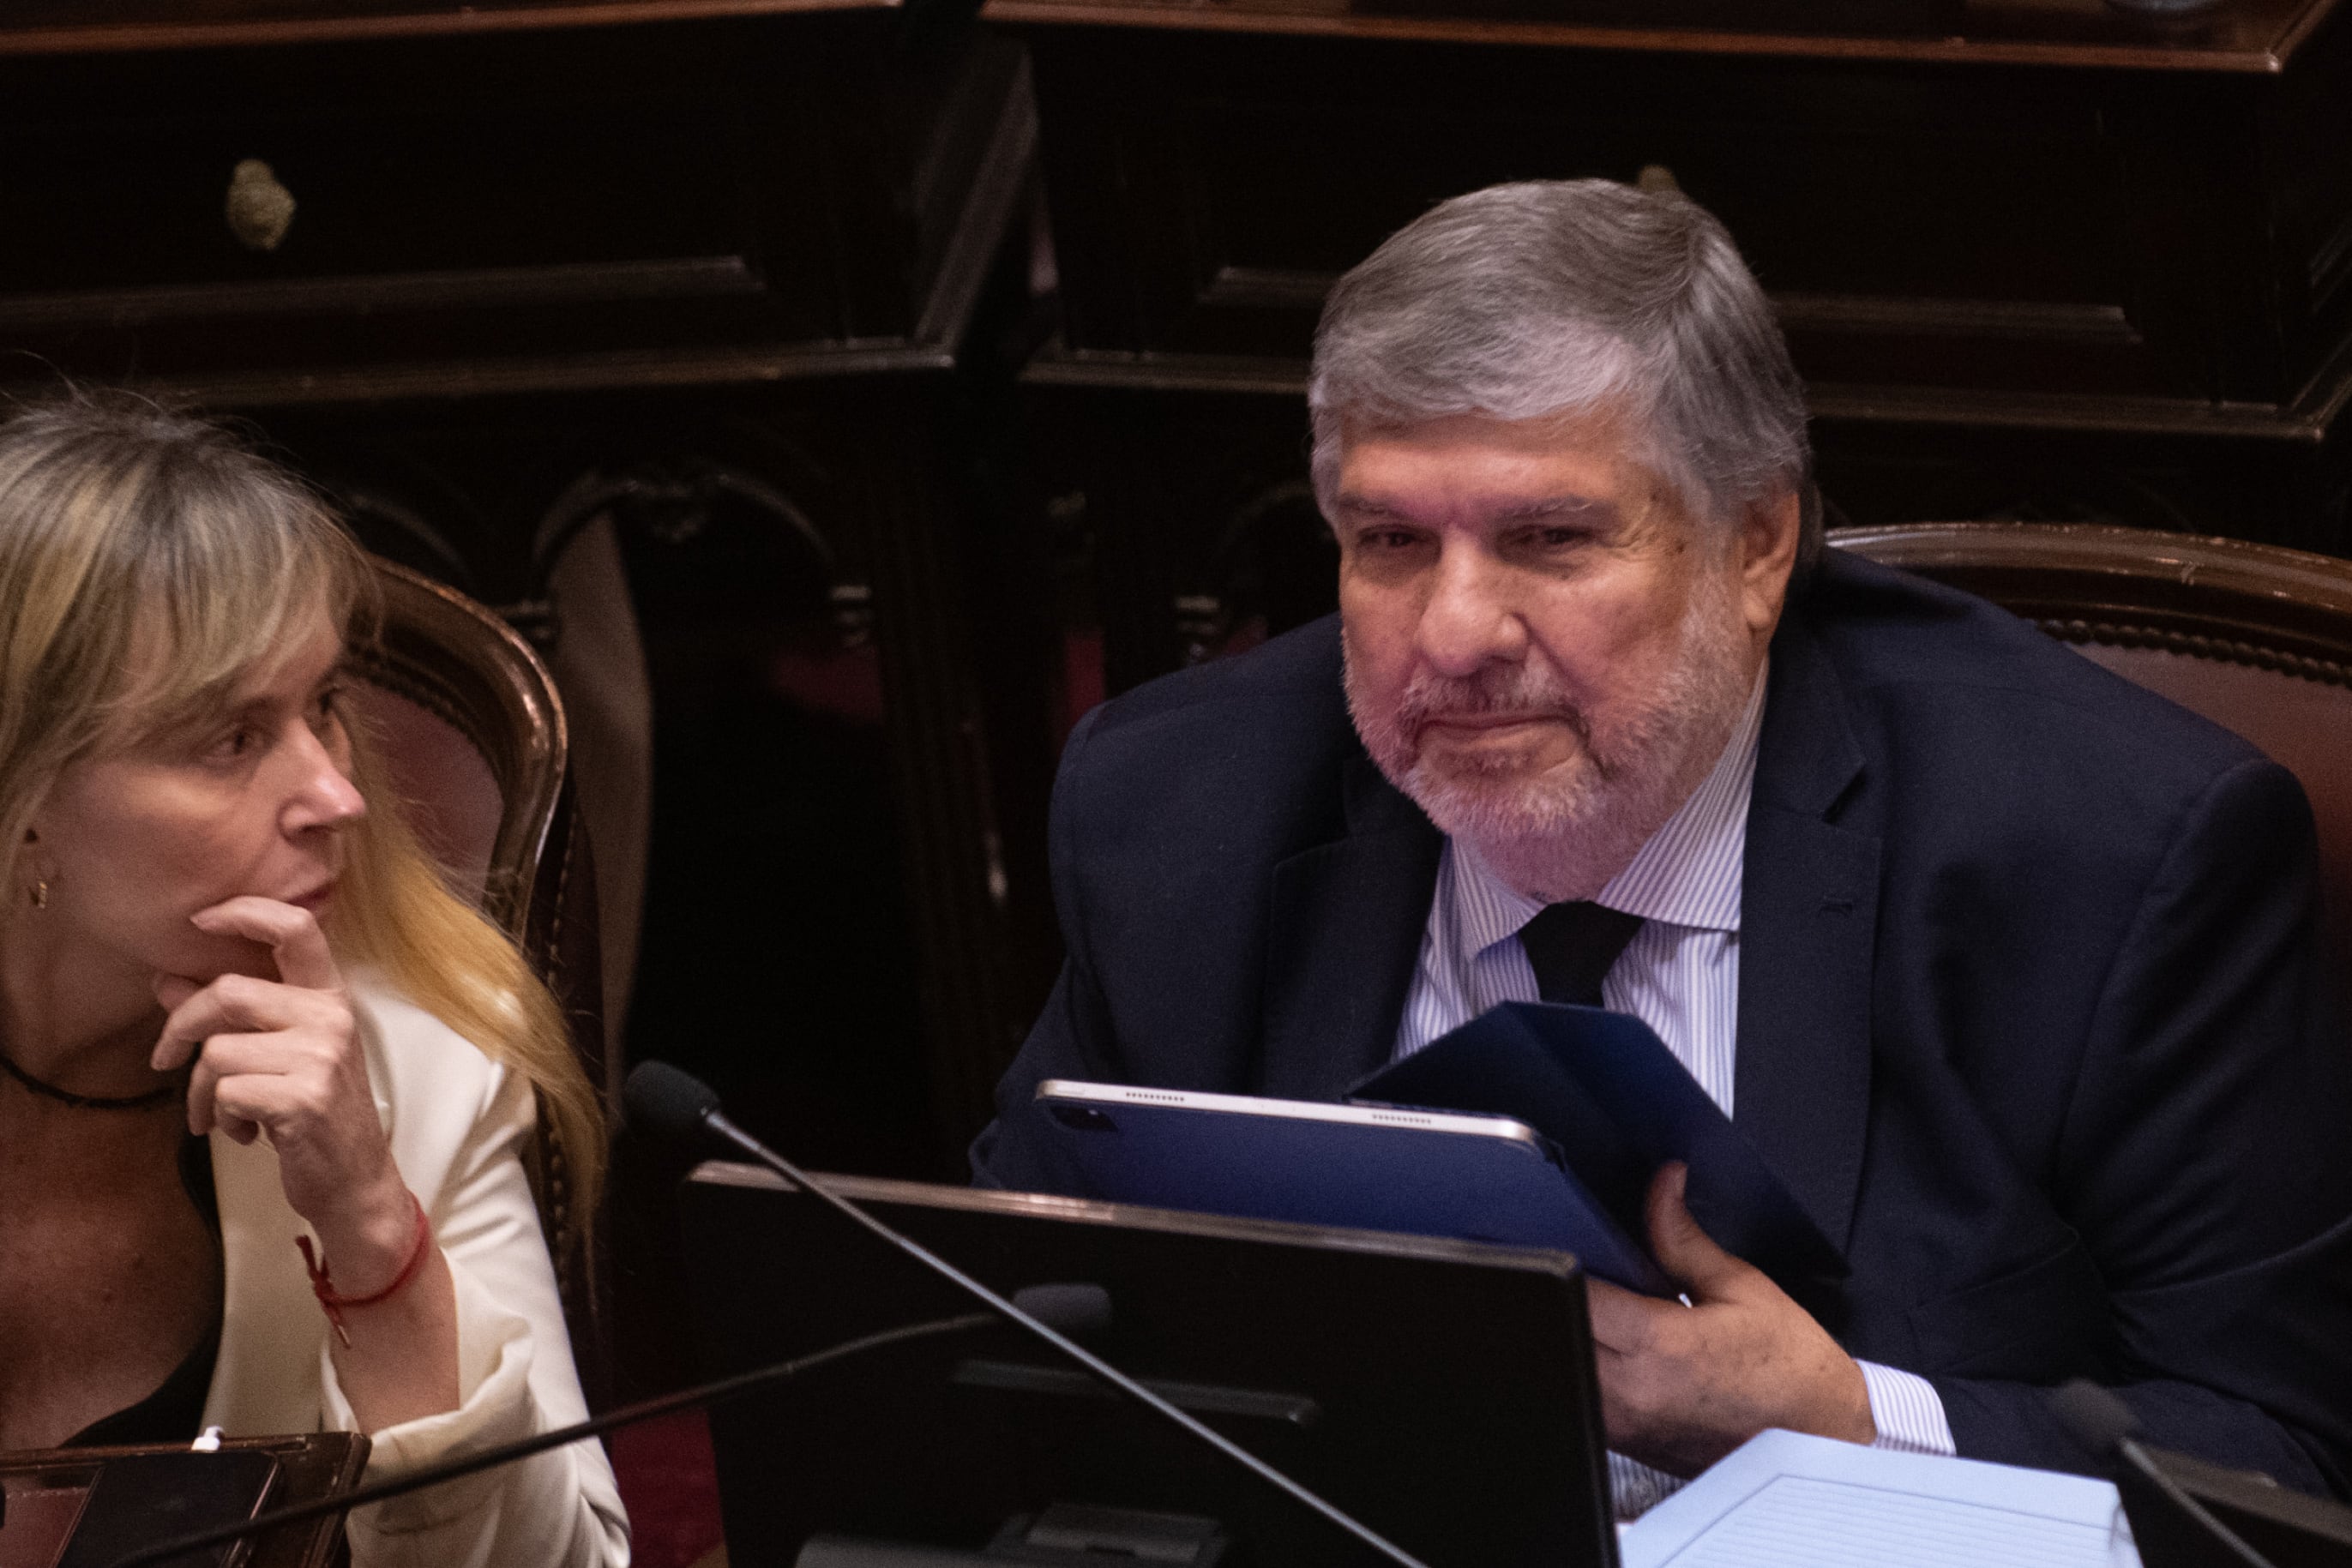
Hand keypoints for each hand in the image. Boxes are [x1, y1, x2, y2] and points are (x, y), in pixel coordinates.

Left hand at [150, 896, 414, 1294]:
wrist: (355, 1181)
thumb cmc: (315, 1115)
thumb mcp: (281, 1055)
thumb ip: (232, 1016)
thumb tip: (166, 981)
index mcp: (330, 998)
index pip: (296, 928)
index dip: (243, 912)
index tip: (200, 922)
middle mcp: (331, 1018)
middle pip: (229, 993)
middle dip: (181, 1028)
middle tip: (164, 1059)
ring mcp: (322, 1057)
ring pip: (218, 1050)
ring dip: (200, 1091)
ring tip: (217, 1114)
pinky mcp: (304, 1097)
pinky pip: (226, 1091)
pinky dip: (219, 1117)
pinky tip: (244, 1134)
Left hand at [1586, 1162, 1873, 1475]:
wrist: (1820, 1435)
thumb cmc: (1792, 1367)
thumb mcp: (1740, 1286)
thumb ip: (1682, 1236)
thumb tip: (1662, 1185)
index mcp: (1660, 1346)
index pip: (1574, 1295)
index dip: (1563, 1263)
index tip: (1570, 1245)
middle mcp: (1633, 1391)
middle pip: (1557, 1332)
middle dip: (1562, 1297)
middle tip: (1589, 1276)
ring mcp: (1626, 1425)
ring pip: (1560, 1367)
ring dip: (1571, 1335)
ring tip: (1608, 1317)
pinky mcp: (1627, 1444)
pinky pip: (1581, 1397)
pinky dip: (1585, 1369)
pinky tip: (1615, 1353)